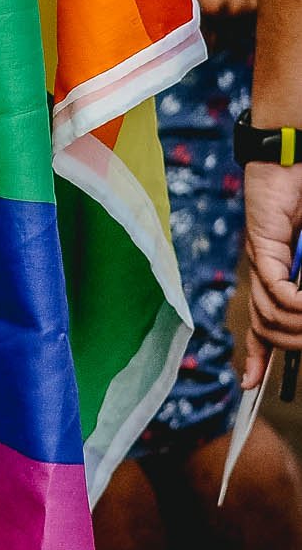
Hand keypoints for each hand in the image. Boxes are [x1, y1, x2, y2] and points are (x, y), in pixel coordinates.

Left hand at [243, 161, 301, 384]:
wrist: (292, 163)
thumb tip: (300, 312)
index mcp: (273, 276)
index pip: (260, 326)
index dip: (256, 357)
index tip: (251, 386)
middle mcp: (261, 271)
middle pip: (269, 329)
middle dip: (294, 346)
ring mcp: (260, 259)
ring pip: (272, 315)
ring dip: (300, 326)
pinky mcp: (263, 244)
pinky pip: (276, 290)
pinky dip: (297, 305)